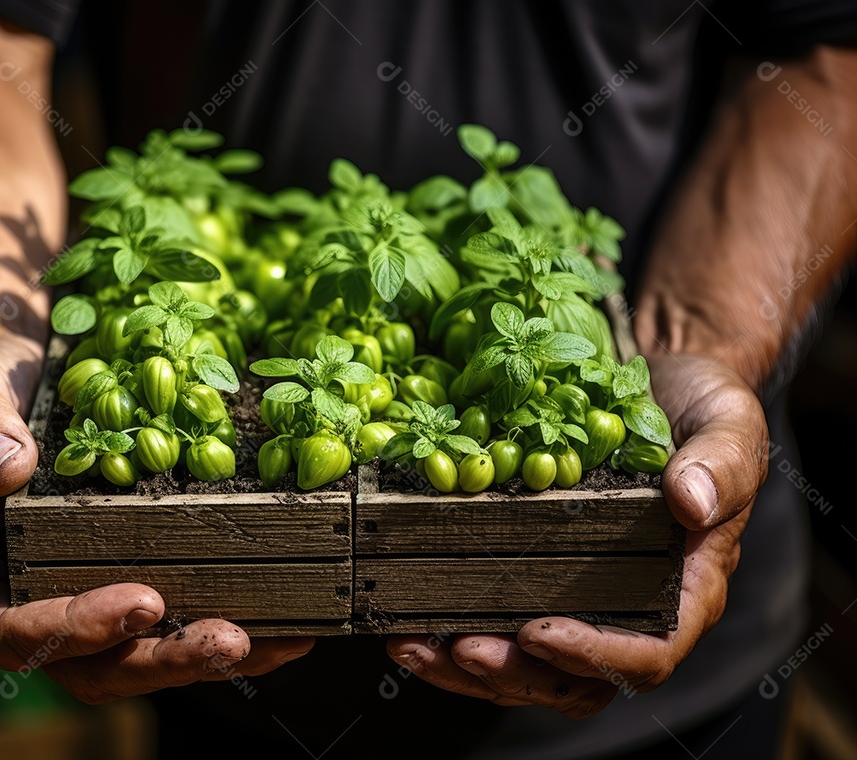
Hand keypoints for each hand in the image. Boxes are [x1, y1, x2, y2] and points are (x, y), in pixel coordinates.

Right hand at [0, 326, 313, 703]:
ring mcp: (89, 592)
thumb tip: (5, 468)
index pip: (15, 630)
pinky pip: (182, 615)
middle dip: (164, 659)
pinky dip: (237, 623)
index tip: (143, 602)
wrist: (31, 358)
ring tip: (276, 639)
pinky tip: (291, 622)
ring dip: (209, 656)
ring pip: (144, 653)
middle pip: (92, 664)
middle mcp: (33, 598)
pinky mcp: (139, 572)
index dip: (77, 631)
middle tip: (229, 638)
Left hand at [386, 353, 766, 717]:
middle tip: (459, 648)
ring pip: (528, 666)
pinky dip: (450, 628)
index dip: (593, 655)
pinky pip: (498, 622)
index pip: (647, 651)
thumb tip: (691, 503)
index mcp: (685, 588)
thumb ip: (721, 465)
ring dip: (468, 666)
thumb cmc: (703, 408)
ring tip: (413, 646)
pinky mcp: (536, 574)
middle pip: (576, 678)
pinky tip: (405, 619)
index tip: (538, 632)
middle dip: (514, 673)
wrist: (659, 385)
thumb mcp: (727, 424)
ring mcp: (580, 596)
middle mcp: (631, 607)